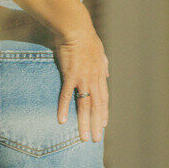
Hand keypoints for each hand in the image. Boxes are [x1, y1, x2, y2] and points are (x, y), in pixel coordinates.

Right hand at [54, 26, 109, 142]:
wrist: (76, 28)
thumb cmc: (87, 37)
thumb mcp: (100, 51)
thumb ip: (104, 64)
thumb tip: (107, 74)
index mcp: (100, 74)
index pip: (103, 98)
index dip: (103, 112)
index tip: (103, 125)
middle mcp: (94, 79)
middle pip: (96, 106)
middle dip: (96, 124)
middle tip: (96, 139)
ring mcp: (83, 78)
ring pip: (84, 105)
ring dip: (84, 122)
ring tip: (83, 137)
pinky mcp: (70, 75)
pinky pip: (67, 94)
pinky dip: (64, 107)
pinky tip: (61, 120)